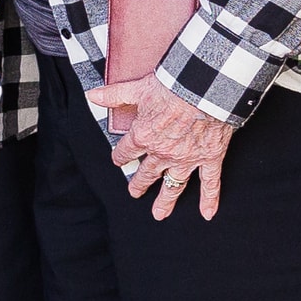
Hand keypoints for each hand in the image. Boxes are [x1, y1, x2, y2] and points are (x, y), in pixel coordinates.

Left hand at [105, 85, 233, 220]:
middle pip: (147, 173)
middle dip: (139, 183)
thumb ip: (114, 95)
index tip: (119, 161)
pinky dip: (210, 199)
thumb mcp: (137, 88)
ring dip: (166, 200)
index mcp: (143, 137)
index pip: (126, 152)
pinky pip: (210, 183)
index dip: (121, 157)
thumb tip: (91, 95)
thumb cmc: (172, 86)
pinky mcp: (209, 158)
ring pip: (174, 184)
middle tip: (135, 192)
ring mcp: (187, 158)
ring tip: (160, 214)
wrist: (205, 88)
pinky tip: (207, 214)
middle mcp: (163, 153)